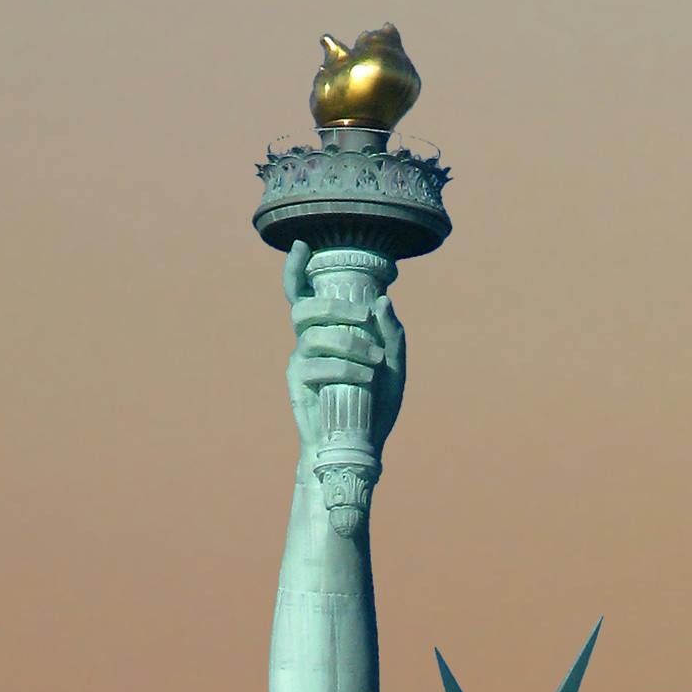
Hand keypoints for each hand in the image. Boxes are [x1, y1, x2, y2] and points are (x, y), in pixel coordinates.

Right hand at [282, 239, 406, 458]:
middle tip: (365, 318)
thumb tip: (383, 300)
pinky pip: (316, 366)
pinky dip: (344, 368)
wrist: (362, 446)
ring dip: (348, 343)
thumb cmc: (375, 405)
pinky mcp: (298, 384)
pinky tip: (365, 378)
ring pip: (313, 335)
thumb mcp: (394, 368)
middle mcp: (308, 342)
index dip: (297, 270)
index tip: (302, 246)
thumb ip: (392, 336)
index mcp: (328, 332)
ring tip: (374, 361)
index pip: (304, 295)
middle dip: (334, 306)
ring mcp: (300, 362)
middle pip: (304, 307)